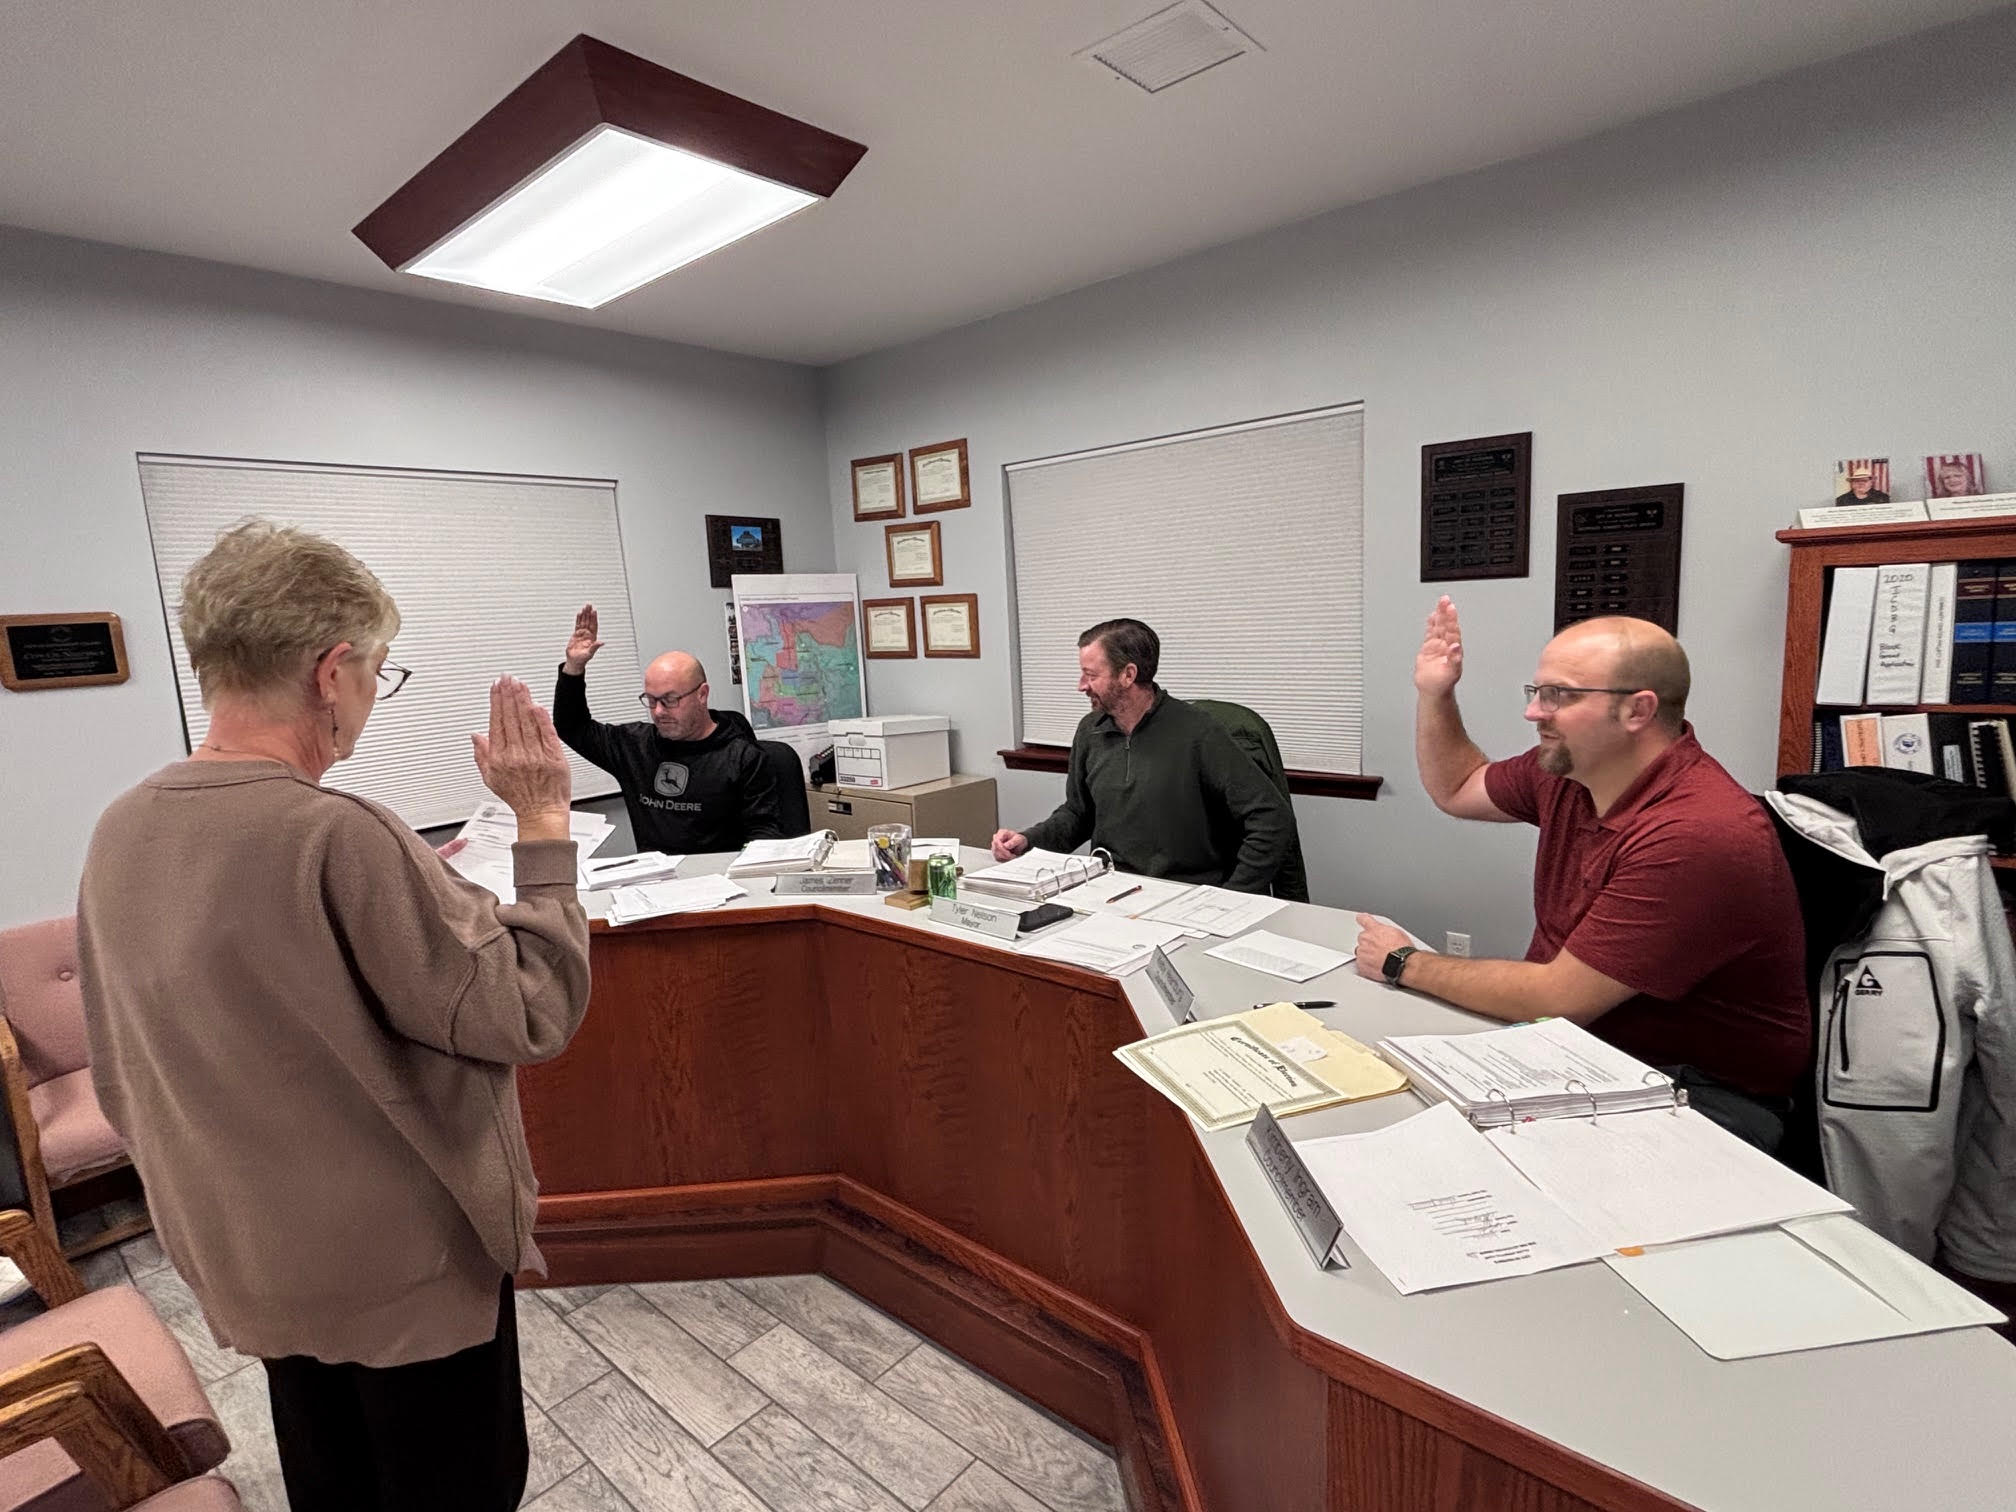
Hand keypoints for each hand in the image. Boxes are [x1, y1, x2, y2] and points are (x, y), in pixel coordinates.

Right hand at [471, 678, 572, 837]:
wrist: (541, 812)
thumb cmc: (519, 797)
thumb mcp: (491, 779)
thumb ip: (481, 755)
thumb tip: (475, 736)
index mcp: (499, 758)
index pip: (496, 722)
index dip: (496, 702)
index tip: (496, 687)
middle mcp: (516, 755)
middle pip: (510, 717)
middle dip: (508, 694)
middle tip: (507, 678)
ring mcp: (535, 755)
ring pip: (527, 721)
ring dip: (522, 699)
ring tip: (519, 684)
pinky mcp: (553, 757)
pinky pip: (546, 733)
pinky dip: (541, 718)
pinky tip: (536, 704)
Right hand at [563, 604, 604, 674]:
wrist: (574, 661)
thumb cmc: (583, 659)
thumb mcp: (590, 653)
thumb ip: (595, 647)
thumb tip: (602, 642)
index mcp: (592, 638)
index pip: (593, 625)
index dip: (594, 618)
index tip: (594, 611)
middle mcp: (588, 634)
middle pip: (588, 621)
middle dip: (589, 613)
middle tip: (589, 605)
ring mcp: (582, 633)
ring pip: (583, 621)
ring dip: (584, 614)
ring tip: (585, 607)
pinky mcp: (576, 634)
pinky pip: (577, 625)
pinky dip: (578, 619)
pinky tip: (579, 613)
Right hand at [990, 829, 1029, 862]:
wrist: (1019, 844)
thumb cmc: (1019, 839)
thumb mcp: (1019, 839)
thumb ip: (1013, 841)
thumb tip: (1006, 846)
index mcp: (1001, 832)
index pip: (997, 841)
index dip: (1002, 848)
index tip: (1009, 853)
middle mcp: (996, 838)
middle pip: (995, 848)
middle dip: (1004, 854)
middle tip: (1012, 856)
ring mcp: (995, 846)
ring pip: (995, 854)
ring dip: (1004, 857)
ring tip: (1012, 856)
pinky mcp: (996, 852)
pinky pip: (997, 858)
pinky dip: (1004, 859)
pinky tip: (1009, 858)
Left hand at [1353, 914, 1413, 981]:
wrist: (1402, 964)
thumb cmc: (1402, 950)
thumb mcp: (1398, 932)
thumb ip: (1385, 930)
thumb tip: (1384, 932)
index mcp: (1374, 928)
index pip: (1363, 919)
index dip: (1363, 919)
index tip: (1361, 919)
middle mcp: (1365, 938)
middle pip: (1363, 938)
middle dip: (1370, 942)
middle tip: (1381, 949)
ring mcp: (1362, 952)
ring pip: (1362, 952)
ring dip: (1368, 955)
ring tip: (1381, 959)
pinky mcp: (1361, 965)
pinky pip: (1361, 965)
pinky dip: (1368, 966)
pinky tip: (1378, 967)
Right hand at [1414, 596, 1464, 697]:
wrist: (1432, 689)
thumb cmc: (1443, 683)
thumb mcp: (1451, 673)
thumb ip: (1454, 660)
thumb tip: (1456, 647)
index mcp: (1454, 650)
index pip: (1453, 631)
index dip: (1451, 620)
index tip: (1450, 609)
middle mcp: (1447, 645)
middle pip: (1446, 626)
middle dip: (1446, 612)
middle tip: (1445, 600)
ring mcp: (1438, 646)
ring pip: (1439, 627)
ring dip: (1440, 615)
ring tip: (1442, 602)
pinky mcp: (1429, 648)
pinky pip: (1431, 633)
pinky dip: (1431, 624)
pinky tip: (1433, 616)